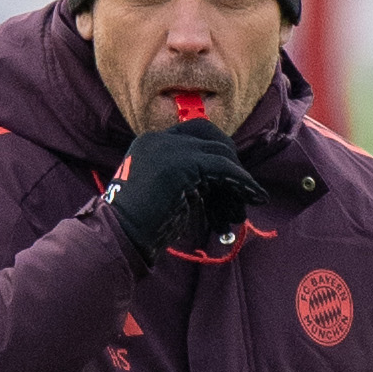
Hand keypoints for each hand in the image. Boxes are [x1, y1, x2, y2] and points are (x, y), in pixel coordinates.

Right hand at [100, 121, 267, 259]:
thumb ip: (188, 181)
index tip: (229, 183)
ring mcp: (169, 147)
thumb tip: (220, 186)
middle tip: (243, 189)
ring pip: (220, 152)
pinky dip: (243, 182)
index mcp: (151, 143)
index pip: (193, 135)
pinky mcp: (182, 163)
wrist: (117, 236)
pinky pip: (223, 167)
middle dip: (230, 160)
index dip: (216, 156)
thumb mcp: (165, 193)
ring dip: (238, 179)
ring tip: (248, 203)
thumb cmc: (137, 227)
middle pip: (209, 134)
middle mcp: (159, 139)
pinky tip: (255, 197)